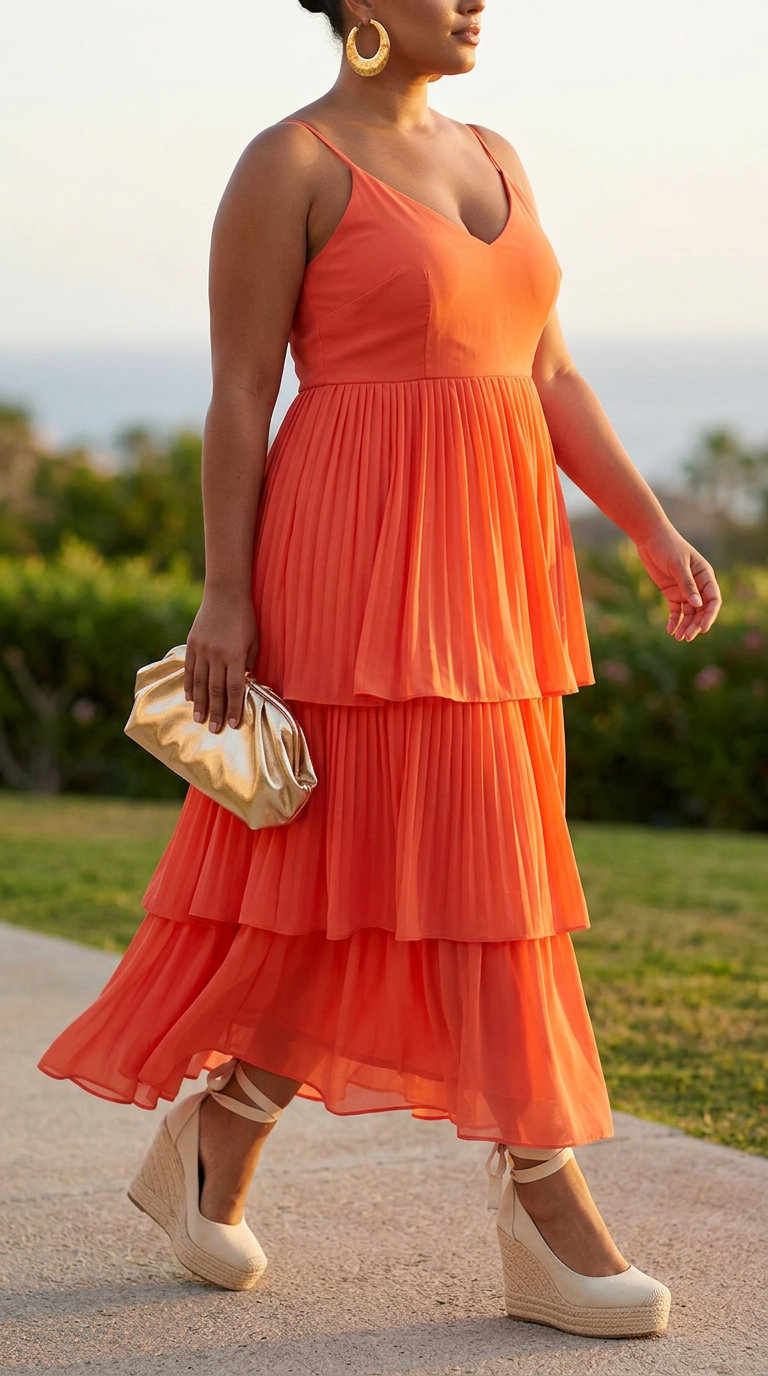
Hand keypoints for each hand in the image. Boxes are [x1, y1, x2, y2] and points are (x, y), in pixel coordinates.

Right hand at [184, 590, 259, 732]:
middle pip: (216, 690)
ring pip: (200, 683)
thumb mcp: (254, 640)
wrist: (225, 593)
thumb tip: (244, 684)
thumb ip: (249, 663)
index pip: (235, 688)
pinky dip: (189, 685)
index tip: (232, 725)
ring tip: (198, 720)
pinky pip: (189, 669)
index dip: (234, 708)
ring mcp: (202, 650)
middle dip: (215, 712)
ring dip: (199, 703)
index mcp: (236, 655)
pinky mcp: (192, 644)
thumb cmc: (245, 617)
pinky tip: (189, 698)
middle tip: (213, 730)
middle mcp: (217, 655)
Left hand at [634, 525, 721, 640]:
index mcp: (705, 577)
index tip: (703, 628)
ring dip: (685, 625)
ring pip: (689, 613)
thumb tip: (698, 605)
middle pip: (701, 610)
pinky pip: (675, 611)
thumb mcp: (678, 565)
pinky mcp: (671, 593)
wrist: (650, 538)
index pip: (713, 600)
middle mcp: (697, 586)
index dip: (710, 615)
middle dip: (696, 624)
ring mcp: (684, 590)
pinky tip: (670, 630)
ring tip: (678, 637)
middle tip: (686, 637)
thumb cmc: (667, 546)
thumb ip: (687, 585)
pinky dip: (674, 621)